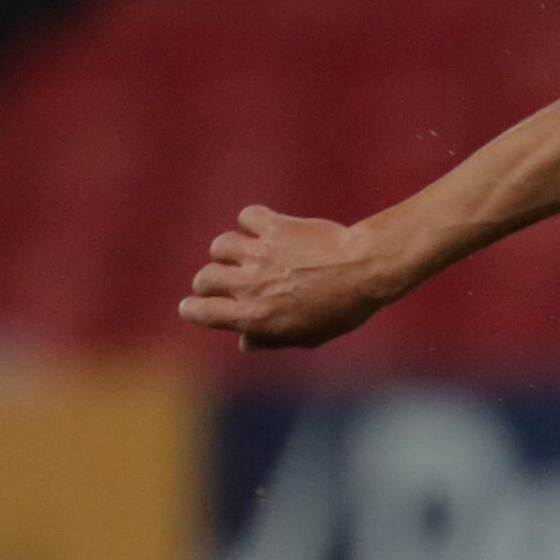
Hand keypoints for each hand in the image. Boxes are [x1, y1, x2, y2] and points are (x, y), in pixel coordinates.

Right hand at [181, 205, 404, 349]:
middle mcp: (251, 285)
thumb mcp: (308, 336)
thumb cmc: (343, 308)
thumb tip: (244, 342)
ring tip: (245, 254)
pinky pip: (247, 217)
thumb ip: (271, 339)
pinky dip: (252, 220)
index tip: (193, 306)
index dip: (193, 309)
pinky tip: (265, 228)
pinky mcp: (276, 227)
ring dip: (229, 250)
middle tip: (223, 280)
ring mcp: (261, 253)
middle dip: (209, 280)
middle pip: (205, 277)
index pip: (203, 312)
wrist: (367, 269)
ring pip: (221, 245)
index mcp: (256, 316)